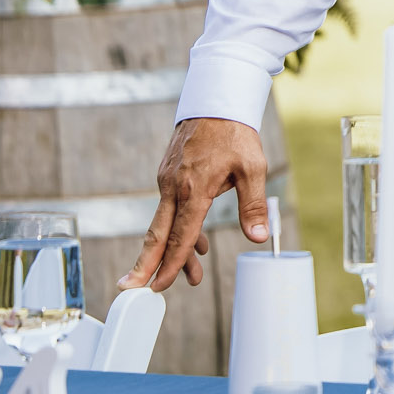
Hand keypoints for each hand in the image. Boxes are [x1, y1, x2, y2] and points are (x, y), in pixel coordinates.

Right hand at [120, 116, 268, 291]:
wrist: (214, 102)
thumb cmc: (235, 135)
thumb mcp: (253, 169)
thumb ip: (253, 205)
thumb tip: (258, 236)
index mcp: (194, 188)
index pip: (180, 235)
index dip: (171, 264)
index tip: (158, 286)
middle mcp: (173, 187)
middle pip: (158, 235)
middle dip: (148, 265)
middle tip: (135, 291)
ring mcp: (167, 181)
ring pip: (165, 223)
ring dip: (175, 251)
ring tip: (192, 276)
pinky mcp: (168, 175)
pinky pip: (170, 209)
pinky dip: (179, 228)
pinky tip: (197, 242)